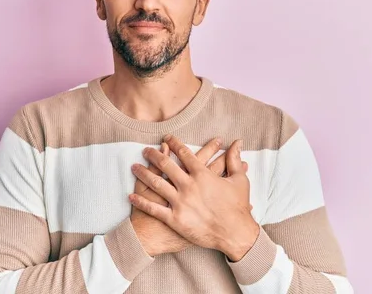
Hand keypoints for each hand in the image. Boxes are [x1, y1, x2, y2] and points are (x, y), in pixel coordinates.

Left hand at [129, 135, 258, 261]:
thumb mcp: (239, 180)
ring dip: (143, 173)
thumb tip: (237, 142)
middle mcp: (188, 185)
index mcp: (202, 175)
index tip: (166, 138)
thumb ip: (234, 159)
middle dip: (153, 155)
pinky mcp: (175, 219)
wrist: (235, 234)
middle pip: (166, 164)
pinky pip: (153, 208)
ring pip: (156, 183)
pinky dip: (141, 201)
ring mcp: (180, 202)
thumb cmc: (239, 207)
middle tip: (145, 150)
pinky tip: (131, 195)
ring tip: (134, 167)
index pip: (184, 153)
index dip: (174, 143)